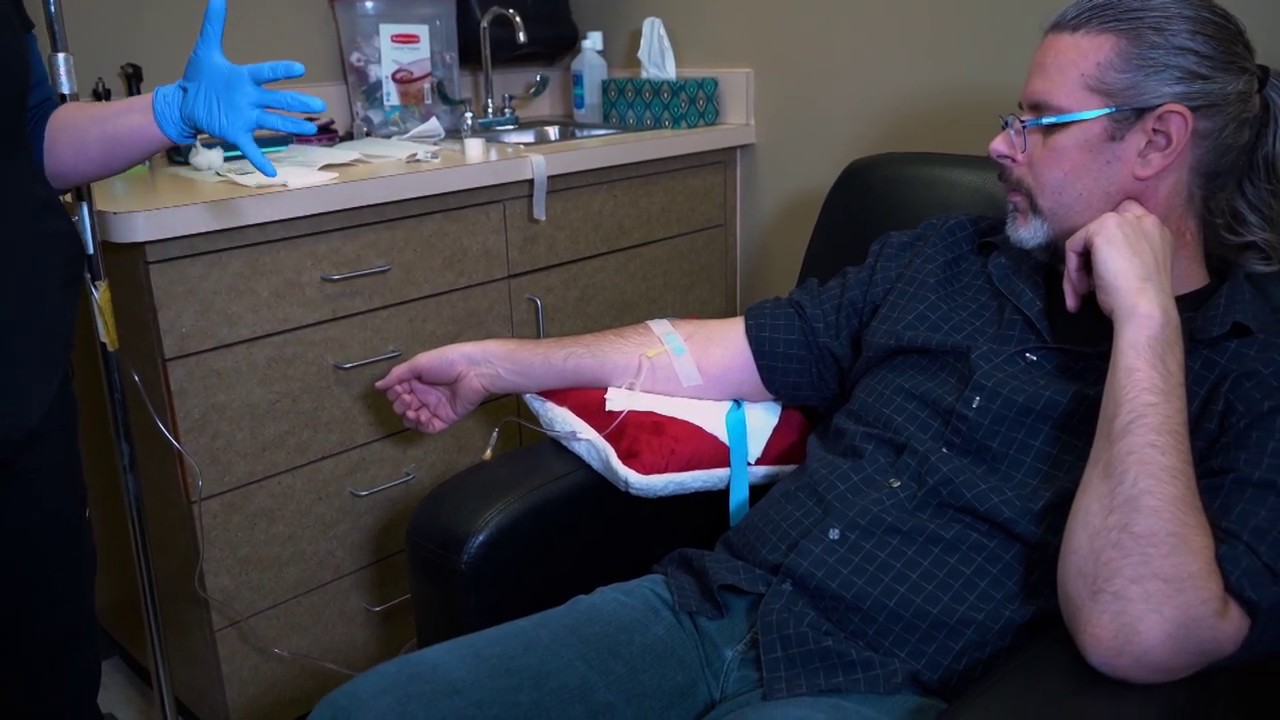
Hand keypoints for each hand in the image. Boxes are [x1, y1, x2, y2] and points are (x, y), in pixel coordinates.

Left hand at [152, 0, 326, 175]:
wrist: (184, 101)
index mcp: (246, 78)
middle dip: (298, 102)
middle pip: (279, 100)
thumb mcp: (205, 50)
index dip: (281, 70)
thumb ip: (213, 25)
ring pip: (273, 121)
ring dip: (291, 126)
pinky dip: (261, 160)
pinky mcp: (236, 132)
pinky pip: (251, 147)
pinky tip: (273, 173)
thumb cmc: (199, 77)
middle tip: (319, 105)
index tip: (298, 68)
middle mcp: (251, 98)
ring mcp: (246, 117)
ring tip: (310, 130)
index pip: (266, 73)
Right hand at [374, 346, 492, 433]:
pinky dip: (421, 425)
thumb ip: (397, 375)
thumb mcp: (418, 364)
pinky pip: (429, 428)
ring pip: (413, 419)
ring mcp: (434, 407)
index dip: (394, 393)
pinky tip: (420, 418)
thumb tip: (377, 386)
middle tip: (408, 398)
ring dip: (408, 417)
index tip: (399, 388)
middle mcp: (424, 394)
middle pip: (403, 406)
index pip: (397, 392)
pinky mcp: (445, 418)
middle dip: (400, 404)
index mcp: (417, 380)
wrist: (474, 370)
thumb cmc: (446, 361)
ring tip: (411, 410)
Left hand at [1062, 200, 1176, 324]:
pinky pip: (1074, 246)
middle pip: (1100, 231)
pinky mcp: (1102, 229)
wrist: (1146, 308)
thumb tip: (1099, 263)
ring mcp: (1122, 221)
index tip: (1098, 272)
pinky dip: (1072, 270)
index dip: (1106, 245)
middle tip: (1086, 287)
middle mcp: (1142, 220)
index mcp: (1155, 231)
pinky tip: (1081, 291)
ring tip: (1081, 295)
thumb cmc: (1143, 300)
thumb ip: (1125, 256)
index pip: (1124, 222)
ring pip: (1085, 241)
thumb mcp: (1137, 271)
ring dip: (1078, 270)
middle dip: (1089, 258)